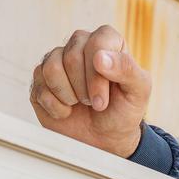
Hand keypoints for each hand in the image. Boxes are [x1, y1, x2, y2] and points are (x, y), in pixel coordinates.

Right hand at [28, 25, 150, 157]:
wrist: (104, 138)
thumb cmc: (123, 111)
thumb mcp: (138, 91)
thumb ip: (127, 69)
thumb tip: (99, 57)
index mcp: (106, 40)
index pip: (96, 44)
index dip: (96, 76)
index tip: (102, 100)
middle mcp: (80, 43)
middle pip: (71, 58)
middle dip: (84, 90)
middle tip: (94, 102)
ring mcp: (57, 59)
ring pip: (51, 69)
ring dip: (68, 96)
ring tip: (80, 103)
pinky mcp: (41, 78)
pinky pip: (40, 86)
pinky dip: (55, 106)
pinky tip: (66, 110)